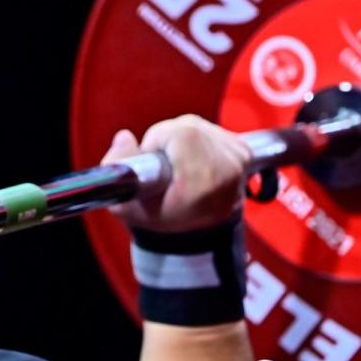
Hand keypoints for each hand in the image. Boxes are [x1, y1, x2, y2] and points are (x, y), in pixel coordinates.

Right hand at [100, 114, 251, 232]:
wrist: (199, 235)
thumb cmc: (162, 219)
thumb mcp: (128, 205)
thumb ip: (117, 169)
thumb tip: (124, 137)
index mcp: (204, 181)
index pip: (180, 134)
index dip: (157, 141)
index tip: (153, 163)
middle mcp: (229, 167)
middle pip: (186, 126)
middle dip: (166, 139)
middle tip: (163, 167)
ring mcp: (240, 159)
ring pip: (196, 125)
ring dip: (180, 139)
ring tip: (178, 167)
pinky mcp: (243, 151)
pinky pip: (209, 128)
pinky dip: (195, 140)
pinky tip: (193, 163)